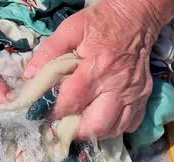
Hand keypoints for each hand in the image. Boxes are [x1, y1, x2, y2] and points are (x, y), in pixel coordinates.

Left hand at [24, 0, 165, 139]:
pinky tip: (102, 117)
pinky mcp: (144, 96)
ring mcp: (134, 93)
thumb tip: (29, 77)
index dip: (55, 112)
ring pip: (114, 129)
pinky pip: (130, 124)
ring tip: (80, 123)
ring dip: (94, 132)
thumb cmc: (101, 23)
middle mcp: (118, 85)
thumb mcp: (70, 29)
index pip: (73, 101)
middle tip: (63, 125)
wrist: (136, 17)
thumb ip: (48, 53)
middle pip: (96, 125)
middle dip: (75, 131)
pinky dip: (114, 127)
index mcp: (97, 67)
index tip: (44, 114)